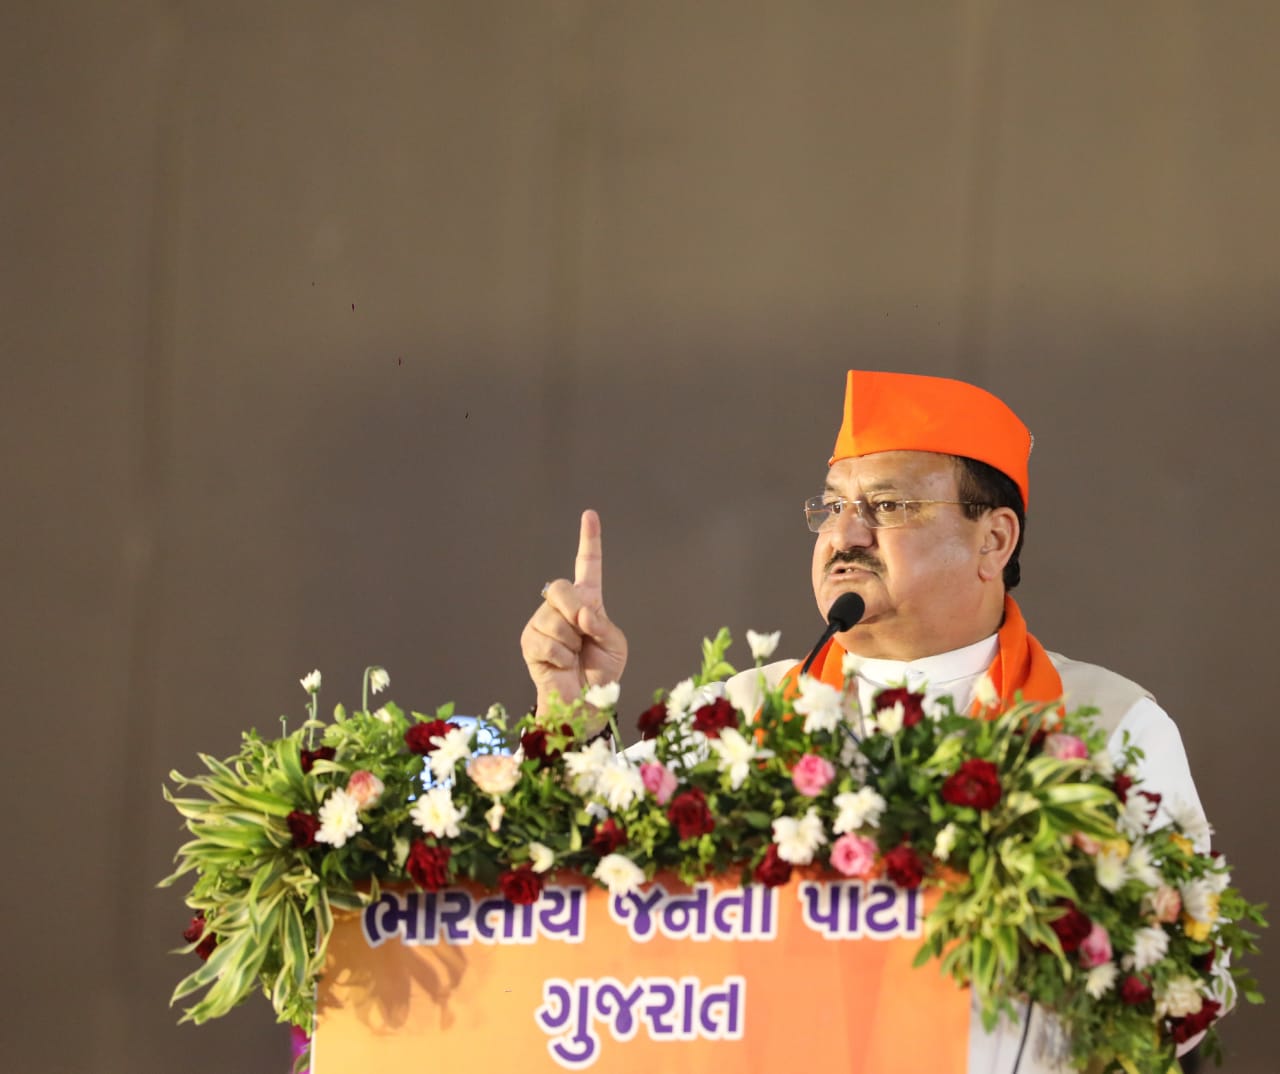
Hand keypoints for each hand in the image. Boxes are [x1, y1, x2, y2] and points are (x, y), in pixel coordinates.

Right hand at [520, 509, 627, 717]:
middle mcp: (561, 607)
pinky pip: (546, 641)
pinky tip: (561, 664)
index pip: (587, 565)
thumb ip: (602, 624)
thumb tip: (581, 612)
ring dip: (571, 643)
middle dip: (576, 610)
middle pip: (562, 587)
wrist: (586, 703)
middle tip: (583, 633)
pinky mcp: (529, 641)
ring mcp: (542, 623)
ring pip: (555, 619)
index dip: (589, 540)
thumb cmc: (602, 672)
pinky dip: (560, 656)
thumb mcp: (615, 644)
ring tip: (573, 656)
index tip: (589, 515)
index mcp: (587, 601)